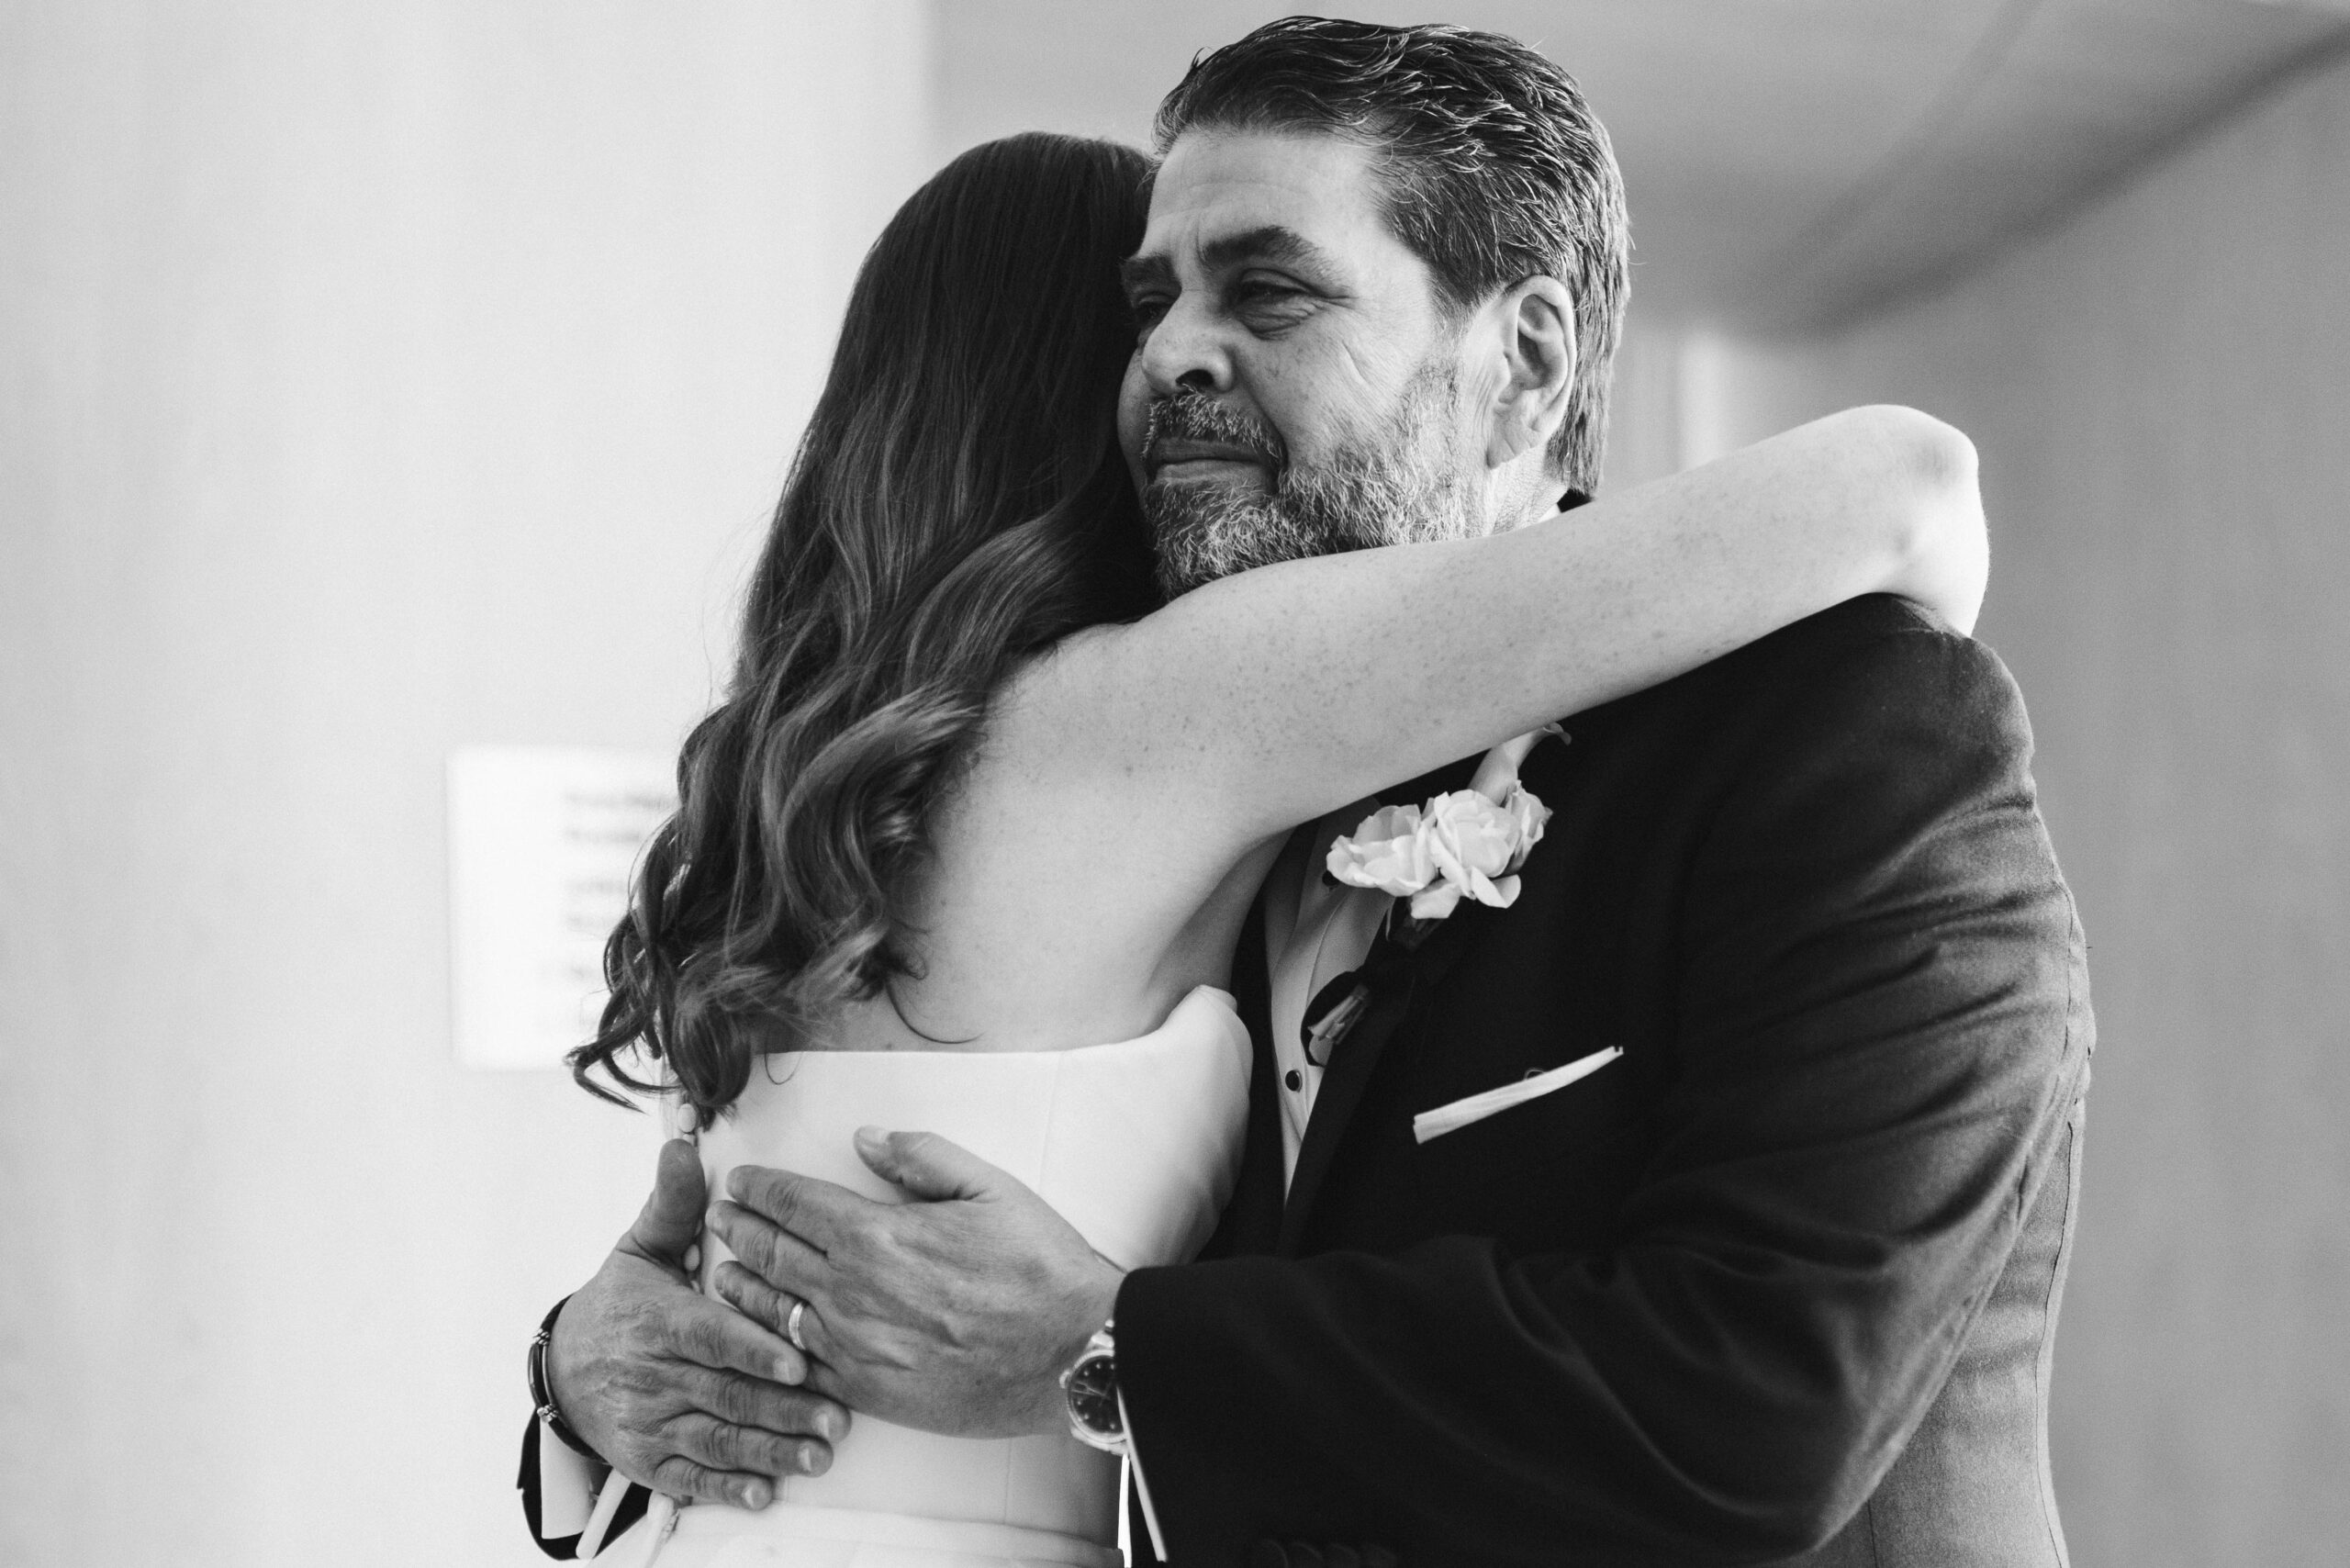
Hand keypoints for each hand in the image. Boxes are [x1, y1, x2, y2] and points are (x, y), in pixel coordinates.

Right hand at [547, 1138, 851, 1506]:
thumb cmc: (620, 1301)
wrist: (564, 1367)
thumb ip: (672, 1203)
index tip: (797, 1359)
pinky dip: (727, 1487)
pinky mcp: (649, 1460)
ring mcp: (651, 1423)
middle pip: (724, 1394)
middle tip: (837, 1416)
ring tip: (818, 1454)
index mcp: (659, 1320)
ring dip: (769, 1450)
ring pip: (716, 1439)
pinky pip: (691, 1478)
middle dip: (782, 1408)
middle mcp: (654, 1376)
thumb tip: (684, 1145)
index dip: (753, 1350)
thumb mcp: (641, 1247)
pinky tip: (764, 1491)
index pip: (711, 1336)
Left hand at [706, 1128, 1122, 1439]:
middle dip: (740, 1231)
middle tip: (719, 1219)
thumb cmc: (1039, 1270)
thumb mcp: (989, 1188)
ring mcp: (855, 1347)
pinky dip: (771, 1345)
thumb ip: (921, 1157)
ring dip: (744, 1286)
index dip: (761, 1189)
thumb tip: (866, 1140)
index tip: (740, 1182)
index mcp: (878, 1234)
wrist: (1071, 1354)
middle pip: (774, 1254)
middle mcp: (852, 1291)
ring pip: (775, 1311)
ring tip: (724, 1272)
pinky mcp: (868, 1393)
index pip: (796, 1203)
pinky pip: (800, 1366)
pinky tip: (762, 1336)